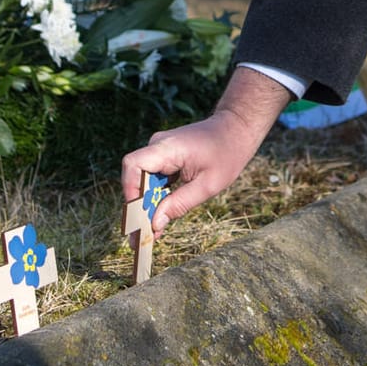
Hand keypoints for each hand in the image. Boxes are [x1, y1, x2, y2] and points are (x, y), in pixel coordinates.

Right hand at [120, 67, 289, 236]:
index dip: (130, 191)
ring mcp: (160, 150)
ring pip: (143, 181)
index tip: (138, 216)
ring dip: (147, 204)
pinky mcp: (165, 157)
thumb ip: (179, 204)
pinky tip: (161, 214)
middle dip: (138, 207)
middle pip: (135, 177)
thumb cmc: (227, 153)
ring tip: (152, 230)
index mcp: (167, 148)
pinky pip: (153, 178)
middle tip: (143, 236)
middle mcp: (158, 146)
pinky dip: (156, 196)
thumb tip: (155, 224)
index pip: (133, 165)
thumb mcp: (208, 185)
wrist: (236, 129)